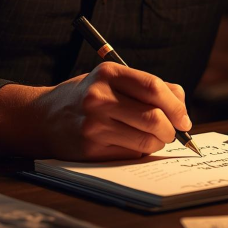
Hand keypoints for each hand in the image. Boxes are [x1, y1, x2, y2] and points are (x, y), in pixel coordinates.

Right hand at [36, 63, 190, 160]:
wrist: (44, 117)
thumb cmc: (88, 95)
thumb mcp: (112, 79)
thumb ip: (148, 86)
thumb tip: (181, 104)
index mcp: (109, 73)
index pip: (153, 87)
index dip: (176, 105)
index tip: (184, 118)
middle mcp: (100, 97)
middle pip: (153, 117)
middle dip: (171, 129)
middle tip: (173, 132)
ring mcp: (94, 125)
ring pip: (146, 140)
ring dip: (159, 143)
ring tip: (155, 138)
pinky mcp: (91, 149)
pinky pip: (131, 154)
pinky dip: (141, 152)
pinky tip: (133, 144)